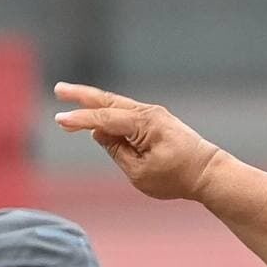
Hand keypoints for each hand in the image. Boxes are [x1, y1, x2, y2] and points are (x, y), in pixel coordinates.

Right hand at [54, 82, 221, 200]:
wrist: (208, 172)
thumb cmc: (176, 177)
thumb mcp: (139, 172)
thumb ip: (116, 150)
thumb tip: (99, 132)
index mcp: (144, 124)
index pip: (104, 118)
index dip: (80, 120)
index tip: (59, 120)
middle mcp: (148, 113)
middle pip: (108, 100)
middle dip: (81, 95)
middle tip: (58, 89)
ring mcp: (153, 114)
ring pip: (116, 103)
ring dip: (92, 100)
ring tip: (69, 96)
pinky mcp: (156, 120)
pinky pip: (125, 112)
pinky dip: (108, 110)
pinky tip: (95, 114)